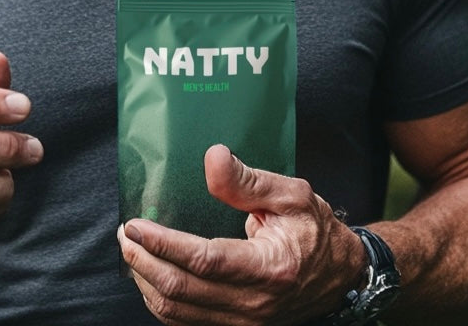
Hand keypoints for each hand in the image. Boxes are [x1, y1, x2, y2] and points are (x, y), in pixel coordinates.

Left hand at [118, 145, 363, 325]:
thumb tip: (212, 157)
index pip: (205, 260)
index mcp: (270, 267)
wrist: (341, 275)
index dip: (165, 244)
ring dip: (147, 283)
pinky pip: (188, 322)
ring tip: (131, 252)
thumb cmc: (315, 230)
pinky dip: (162, 301)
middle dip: (144, 262)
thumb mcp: (292, 194)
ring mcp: (245, 322)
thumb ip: (248, 180)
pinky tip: (150, 276)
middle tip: (125, 235)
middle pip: (183, 291)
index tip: (137, 225)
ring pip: (179, 313)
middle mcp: (255, 303)